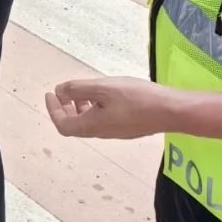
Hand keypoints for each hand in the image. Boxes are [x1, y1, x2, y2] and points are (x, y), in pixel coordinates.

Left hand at [46, 77, 181, 139]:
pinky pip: (102, 120)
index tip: (50, 94)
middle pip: (75, 126)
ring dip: (79, 108)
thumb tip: (59, 91)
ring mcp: (116, 132)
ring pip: (89, 122)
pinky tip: (102, 95)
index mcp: (92, 126)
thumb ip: (78, 90)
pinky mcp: (127, 127)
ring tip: (81, 91)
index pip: (63, 125)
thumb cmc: (135, 98)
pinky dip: (93, 108)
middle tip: (62, 93)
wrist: (171, 111)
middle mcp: (102, 133)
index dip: (53, 110)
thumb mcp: (102, 88)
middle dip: (64, 109)